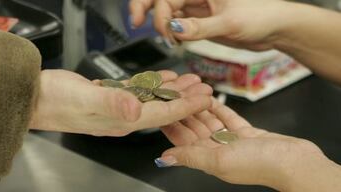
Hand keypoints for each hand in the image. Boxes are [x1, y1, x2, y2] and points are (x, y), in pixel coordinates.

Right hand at [28, 70, 211, 136]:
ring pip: (151, 99)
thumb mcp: (84, 98)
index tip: (204, 98)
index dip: (185, 105)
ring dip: (171, 90)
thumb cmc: (54, 101)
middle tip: (204, 88)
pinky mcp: (106, 98)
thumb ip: (111, 102)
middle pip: (161, 108)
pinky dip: (150, 85)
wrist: (32, 98)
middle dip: (184, 99)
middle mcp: (120, 117)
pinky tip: (159, 79)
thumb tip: (135, 108)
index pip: (161, 113)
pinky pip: (135, 92)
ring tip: (188, 81)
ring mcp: (114, 108)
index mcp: (120, 119)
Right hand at [130, 0, 294, 49]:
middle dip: (146, 8)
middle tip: (135, 22)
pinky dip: (172, 32)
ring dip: (161, 24)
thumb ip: (200, 27)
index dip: (159, 12)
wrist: (275, 30)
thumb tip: (174, 27)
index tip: (162, 30)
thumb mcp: (229, 22)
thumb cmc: (262, 16)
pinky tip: (174, 40)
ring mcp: (198, 7)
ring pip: (168, 11)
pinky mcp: (200, 20)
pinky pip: (178, 23)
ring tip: (166, 39)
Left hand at [156, 98, 338, 190]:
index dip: (172, 123)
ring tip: (190, 91)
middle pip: (195, 128)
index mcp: (207, 159)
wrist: (295, 162)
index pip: (182, 139)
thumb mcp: (218, 160)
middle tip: (176, 92)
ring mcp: (232, 142)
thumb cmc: (259, 165)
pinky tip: (210, 99)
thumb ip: (191, 157)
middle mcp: (217, 151)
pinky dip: (219, 109)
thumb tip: (164, 158)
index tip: (162, 107)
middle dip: (185, 110)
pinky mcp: (246, 134)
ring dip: (200, 107)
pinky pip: (228, 118)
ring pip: (210, 121)